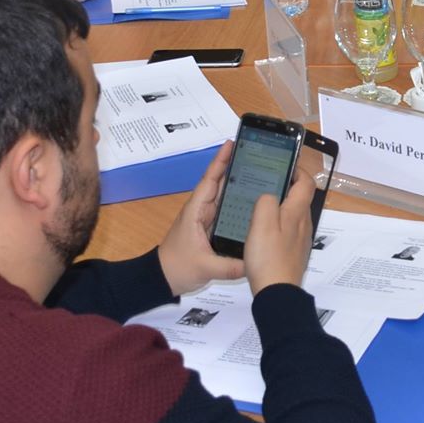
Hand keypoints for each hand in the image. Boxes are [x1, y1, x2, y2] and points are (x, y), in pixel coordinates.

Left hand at [158, 142, 244, 294]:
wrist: (162, 278)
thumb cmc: (177, 267)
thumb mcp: (204, 267)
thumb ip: (229, 266)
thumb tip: (254, 262)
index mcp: (197, 211)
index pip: (210, 181)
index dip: (220, 161)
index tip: (231, 143)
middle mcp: (202, 210)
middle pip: (220, 183)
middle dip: (235, 166)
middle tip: (256, 153)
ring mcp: (206, 218)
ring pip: (224, 195)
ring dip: (238, 182)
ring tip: (260, 170)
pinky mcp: (210, 227)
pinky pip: (227, 209)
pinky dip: (238, 200)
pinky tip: (254, 198)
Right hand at [242, 166, 316, 294]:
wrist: (277, 291)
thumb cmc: (268, 255)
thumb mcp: (261, 222)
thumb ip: (266, 201)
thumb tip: (270, 194)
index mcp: (297, 212)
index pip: (306, 182)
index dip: (298, 170)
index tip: (283, 165)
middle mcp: (304, 223)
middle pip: (300, 198)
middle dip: (286, 187)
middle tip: (265, 184)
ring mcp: (300, 239)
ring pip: (294, 214)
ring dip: (281, 206)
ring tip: (260, 206)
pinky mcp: (294, 252)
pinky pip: (288, 230)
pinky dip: (278, 224)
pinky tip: (262, 231)